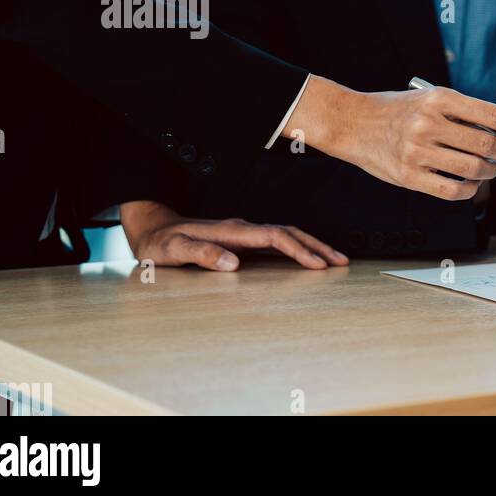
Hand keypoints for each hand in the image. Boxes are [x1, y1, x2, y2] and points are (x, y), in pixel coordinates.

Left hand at [121, 201, 349, 271]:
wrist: (153, 230)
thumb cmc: (161, 243)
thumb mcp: (173, 251)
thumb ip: (201, 254)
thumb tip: (234, 264)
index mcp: (231, 231)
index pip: (274, 237)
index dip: (298, 250)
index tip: (317, 265)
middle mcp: (243, 229)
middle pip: (290, 233)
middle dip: (317, 247)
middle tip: (342, 261)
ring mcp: (245, 235)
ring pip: (288, 236)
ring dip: (312, 247)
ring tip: (334, 260)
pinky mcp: (244, 242)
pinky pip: (278, 243)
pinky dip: (297, 249)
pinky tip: (306, 258)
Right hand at [285, 76, 495, 200]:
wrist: (352, 122)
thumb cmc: (397, 110)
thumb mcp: (430, 98)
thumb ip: (465, 112)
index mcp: (439, 99)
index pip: (494, 115)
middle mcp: (429, 123)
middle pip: (489, 145)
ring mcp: (418, 152)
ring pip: (474, 170)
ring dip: (492, 172)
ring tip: (492, 168)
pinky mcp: (408, 176)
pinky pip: (453, 190)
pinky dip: (470, 189)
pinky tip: (470, 183)